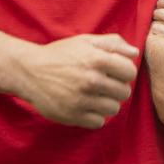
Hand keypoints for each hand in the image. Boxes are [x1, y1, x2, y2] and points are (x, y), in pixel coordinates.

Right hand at [14, 34, 138, 128]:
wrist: (29, 71)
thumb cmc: (60, 55)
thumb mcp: (84, 41)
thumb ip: (112, 43)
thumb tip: (134, 52)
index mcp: (97, 60)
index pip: (130, 72)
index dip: (124, 72)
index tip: (114, 72)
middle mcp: (91, 80)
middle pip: (124, 92)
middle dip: (117, 88)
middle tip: (103, 84)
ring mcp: (82, 100)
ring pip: (114, 109)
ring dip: (107, 103)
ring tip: (95, 95)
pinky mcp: (73, 116)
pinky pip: (99, 122)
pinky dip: (95, 116)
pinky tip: (86, 105)